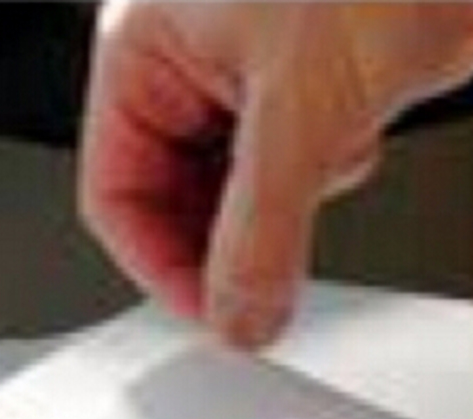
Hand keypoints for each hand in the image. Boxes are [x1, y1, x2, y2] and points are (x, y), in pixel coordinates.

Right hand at [79, 3, 472, 346]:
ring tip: (330, 149)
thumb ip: (261, 234)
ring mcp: (247, 74)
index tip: (214, 313)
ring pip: (238, 195)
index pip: (116, 192)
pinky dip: (326, 172)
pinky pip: (292, 171)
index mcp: (145, 46)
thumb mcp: (300, 110)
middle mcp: (188, 61)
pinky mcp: (306, 86)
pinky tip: (356, 128)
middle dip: (230, 240)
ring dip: (287, 202)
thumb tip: (239, 317)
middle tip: (266, 285)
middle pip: (174, 202)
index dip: (161, 266)